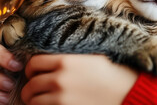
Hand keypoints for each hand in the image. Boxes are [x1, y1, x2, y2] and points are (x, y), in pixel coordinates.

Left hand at [21, 54, 137, 104]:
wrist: (126, 92)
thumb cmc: (111, 73)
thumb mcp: (89, 56)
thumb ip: (67, 57)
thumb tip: (51, 57)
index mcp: (64, 61)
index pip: (33, 64)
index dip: (31, 69)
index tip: (34, 73)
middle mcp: (59, 80)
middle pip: (31, 85)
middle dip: (31, 87)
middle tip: (36, 89)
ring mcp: (61, 99)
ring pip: (33, 101)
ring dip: (35, 101)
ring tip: (42, 99)